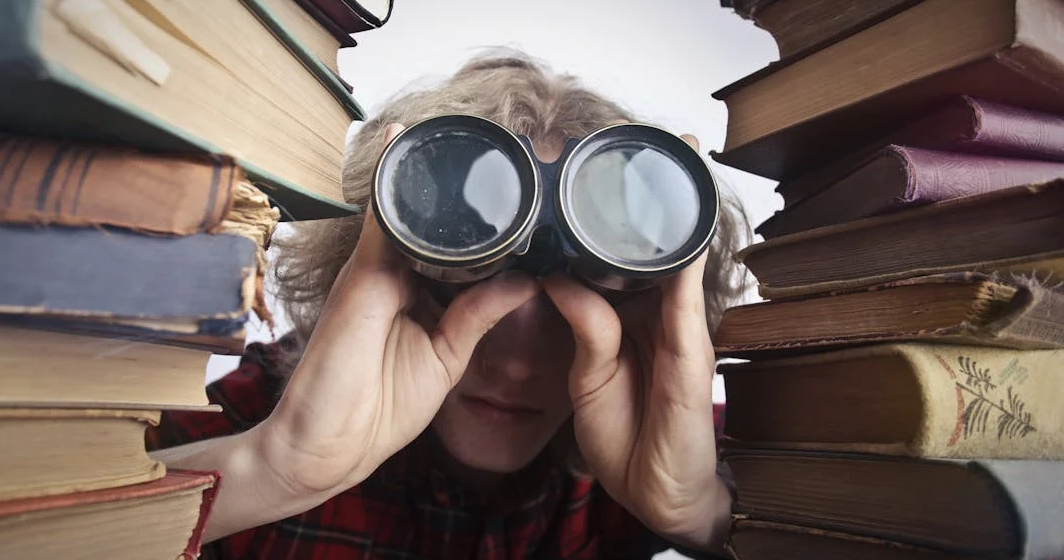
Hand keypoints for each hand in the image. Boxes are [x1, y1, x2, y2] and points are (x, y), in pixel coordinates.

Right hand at [256, 124, 539, 500]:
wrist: (327, 444)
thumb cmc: (379, 409)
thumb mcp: (445, 358)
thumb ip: (478, 315)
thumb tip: (526, 280)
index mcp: (418, 294)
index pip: (455, 247)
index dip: (484, 224)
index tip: (523, 197)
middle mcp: (395, 273)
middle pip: (433, 221)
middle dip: (463, 191)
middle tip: (509, 155)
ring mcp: (376, 268)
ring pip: (407, 209)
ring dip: (433, 176)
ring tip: (473, 135)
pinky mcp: (362, 272)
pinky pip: (380, 216)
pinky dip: (392, 182)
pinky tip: (407, 143)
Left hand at [542, 135, 730, 551]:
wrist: (655, 489)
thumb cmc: (625, 433)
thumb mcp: (589, 373)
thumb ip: (583, 323)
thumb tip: (556, 277)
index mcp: (629, 314)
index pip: (618, 253)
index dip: (608, 214)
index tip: (594, 167)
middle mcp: (657, 311)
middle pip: (654, 244)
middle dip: (651, 195)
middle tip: (644, 140)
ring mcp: (678, 327)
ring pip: (678, 257)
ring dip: (676, 210)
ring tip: (675, 156)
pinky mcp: (691, 350)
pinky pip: (687, 298)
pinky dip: (687, 260)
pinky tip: (683, 225)